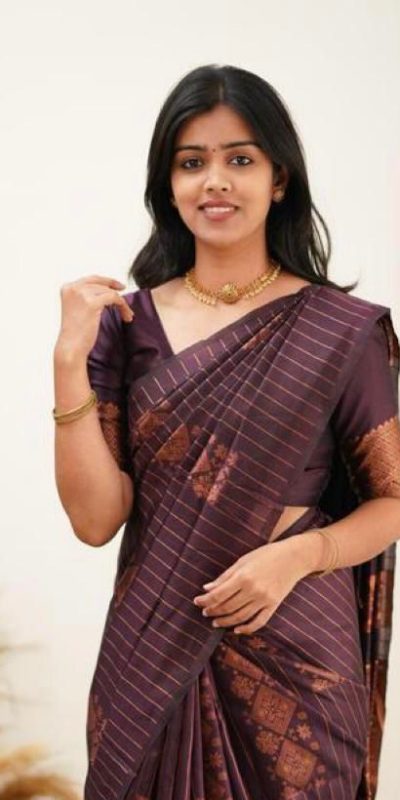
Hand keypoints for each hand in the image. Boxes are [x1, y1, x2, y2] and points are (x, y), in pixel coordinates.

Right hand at [55, 274, 134, 359]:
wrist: (71, 348)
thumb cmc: (75, 333)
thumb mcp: (77, 309)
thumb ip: (87, 297)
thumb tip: (107, 291)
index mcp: (67, 288)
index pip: (91, 279)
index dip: (107, 281)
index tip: (118, 286)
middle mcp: (73, 288)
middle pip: (101, 283)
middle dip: (115, 290)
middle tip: (125, 297)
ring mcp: (81, 294)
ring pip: (109, 291)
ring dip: (121, 303)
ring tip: (126, 315)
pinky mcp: (92, 303)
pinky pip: (114, 298)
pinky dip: (123, 306)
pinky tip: (126, 316)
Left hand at [193, 535, 314, 634]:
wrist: (294, 557)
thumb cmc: (266, 555)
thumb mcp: (243, 561)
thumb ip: (225, 577)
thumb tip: (207, 589)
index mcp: (243, 577)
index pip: (218, 595)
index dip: (205, 600)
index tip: (197, 601)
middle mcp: (253, 590)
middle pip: (227, 607)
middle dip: (213, 611)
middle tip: (205, 612)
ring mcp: (264, 600)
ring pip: (240, 617)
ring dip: (226, 622)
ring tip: (216, 622)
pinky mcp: (274, 605)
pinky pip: (259, 622)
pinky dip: (247, 628)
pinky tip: (237, 630)